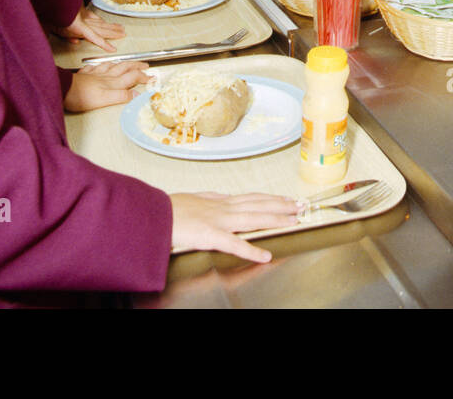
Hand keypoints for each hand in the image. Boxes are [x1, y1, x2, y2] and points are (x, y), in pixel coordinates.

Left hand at [57, 8, 126, 52]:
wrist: (51, 0)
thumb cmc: (51, 16)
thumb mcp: (56, 31)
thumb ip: (67, 37)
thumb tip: (75, 42)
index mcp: (79, 27)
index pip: (95, 38)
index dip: (105, 44)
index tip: (113, 49)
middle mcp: (85, 21)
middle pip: (102, 28)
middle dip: (114, 32)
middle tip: (124, 33)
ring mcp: (85, 15)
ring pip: (101, 22)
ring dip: (111, 26)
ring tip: (120, 27)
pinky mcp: (82, 10)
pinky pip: (94, 16)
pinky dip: (100, 19)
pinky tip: (104, 21)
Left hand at [65, 60, 149, 112]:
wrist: (62, 89)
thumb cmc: (80, 96)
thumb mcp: (104, 99)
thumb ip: (121, 96)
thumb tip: (136, 94)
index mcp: (112, 82)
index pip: (132, 77)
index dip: (144, 77)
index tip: (152, 77)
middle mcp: (106, 76)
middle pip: (125, 68)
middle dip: (137, 66)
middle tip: (145, 65)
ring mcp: (95, 74)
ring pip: (113, 65)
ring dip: (123, 63)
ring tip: (127, 62)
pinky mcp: (85, 75)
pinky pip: (96, 67)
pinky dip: (102, 65)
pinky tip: (101, 65)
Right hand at [169, 192, 302, 262]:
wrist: (150, 213)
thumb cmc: (167, 209)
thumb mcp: (193, 198)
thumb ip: (210, 199)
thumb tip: (222, 196)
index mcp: (218, 201)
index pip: (252, 198)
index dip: (271, 198)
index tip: (286, 198)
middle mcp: (223, 208)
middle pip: (259, 204)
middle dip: (282, 205)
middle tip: (301, 205)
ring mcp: (218, 220)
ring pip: (254, 218)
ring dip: (276, 219)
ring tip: (294, 220)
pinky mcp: (209, 235)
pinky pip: (234, 244)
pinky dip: (251, 250)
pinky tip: (265, 255)